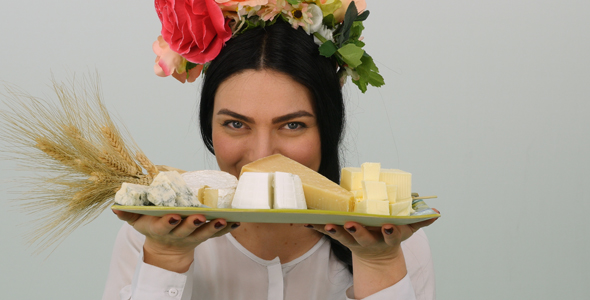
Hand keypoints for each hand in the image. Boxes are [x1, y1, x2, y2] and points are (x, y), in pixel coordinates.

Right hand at [113, 210, 238, 271]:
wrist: (166, 244)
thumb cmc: (152, 224)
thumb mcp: (137, 220)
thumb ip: (127, 213)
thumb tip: (115, 205)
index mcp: (160, 228)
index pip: (163, 226)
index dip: (167, 222)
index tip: (173, 216)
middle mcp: (178, 233)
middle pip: (187, 230)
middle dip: (193, 223)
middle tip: (200, 216)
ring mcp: (193, 235)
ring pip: (205, 232)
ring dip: (214, 226)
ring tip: (223, 219)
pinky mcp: (205, 235)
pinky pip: (218, 233)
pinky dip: (227, 228)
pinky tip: (237, 221)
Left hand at [305, 209, 438, 297]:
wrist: (376, 252)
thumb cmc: (391, 232)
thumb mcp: (408, 229)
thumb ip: (420, 221)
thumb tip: (436, 214)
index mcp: (387, 236)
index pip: (390, 235)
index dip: (389, 232)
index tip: (388, 226)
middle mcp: (369, 240)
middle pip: (362, 237)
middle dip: (357, 231)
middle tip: (351, 224)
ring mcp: (353, 239)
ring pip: (342, 236)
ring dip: (333, 230)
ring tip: (326, 224)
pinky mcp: (339, 235)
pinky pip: (326, 232)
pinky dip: (316, 227)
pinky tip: (307, 221)